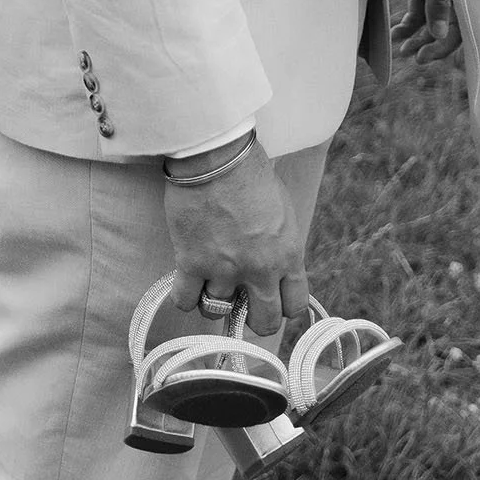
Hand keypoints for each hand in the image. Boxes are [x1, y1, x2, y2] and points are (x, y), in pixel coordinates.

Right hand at [164, 139, 308, 337]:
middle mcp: (260, 269)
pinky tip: (187, 282)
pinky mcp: (192, 263)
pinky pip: (185, 301)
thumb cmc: (252, 173)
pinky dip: (185, 296)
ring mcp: (224, 270)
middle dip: (252, 317)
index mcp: (288, 254)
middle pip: (263, 323)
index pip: (295, 306)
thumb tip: (276, 269)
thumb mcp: (283, 211)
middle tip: (242, 301)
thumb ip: (281, 246)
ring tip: (210, 279)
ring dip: (214, 299)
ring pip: (218, 312)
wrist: (217, 156)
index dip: (282, 307)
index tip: (271, 299)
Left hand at [388, 0, 461, 64]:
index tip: (425, 55)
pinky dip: (405, 25)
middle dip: (429, 44)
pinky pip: (415, 13)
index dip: (445, 45)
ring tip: (402, 49)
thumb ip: (438, 2)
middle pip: (444, 29)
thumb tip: (439, 34)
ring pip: (428, 24)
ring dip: (416, 38)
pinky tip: (394, 34)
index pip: (461, 27)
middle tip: (413, 56)